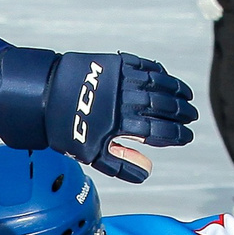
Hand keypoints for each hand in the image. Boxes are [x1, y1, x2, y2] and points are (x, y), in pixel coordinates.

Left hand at [0, 47, 197, 182]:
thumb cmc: (64, 129)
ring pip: (157, 84)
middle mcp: (122, 100)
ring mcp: (119, 80)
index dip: (175, 135)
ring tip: (188, 97)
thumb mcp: (88, 153)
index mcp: (118, 125)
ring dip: (176, 90)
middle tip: (193, 117)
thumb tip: (148, 171)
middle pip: (162, 106)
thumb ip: (119, 163)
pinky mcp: (113, 63)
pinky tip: (166, 76)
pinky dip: (158, 71)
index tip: (187, 137)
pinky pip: (143, 65)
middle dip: (181, 113)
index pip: (157, 131)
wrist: (40, 96)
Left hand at [196, 0, 226, 22]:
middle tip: (216, 18)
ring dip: (214, 12)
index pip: (201, 4)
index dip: (205, 11)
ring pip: (208, 6)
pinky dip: (216, 8)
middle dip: (210, 13)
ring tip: (219, 16)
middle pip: (204, 7)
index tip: (209, 16)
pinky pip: (212, 3)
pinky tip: (221, 11)